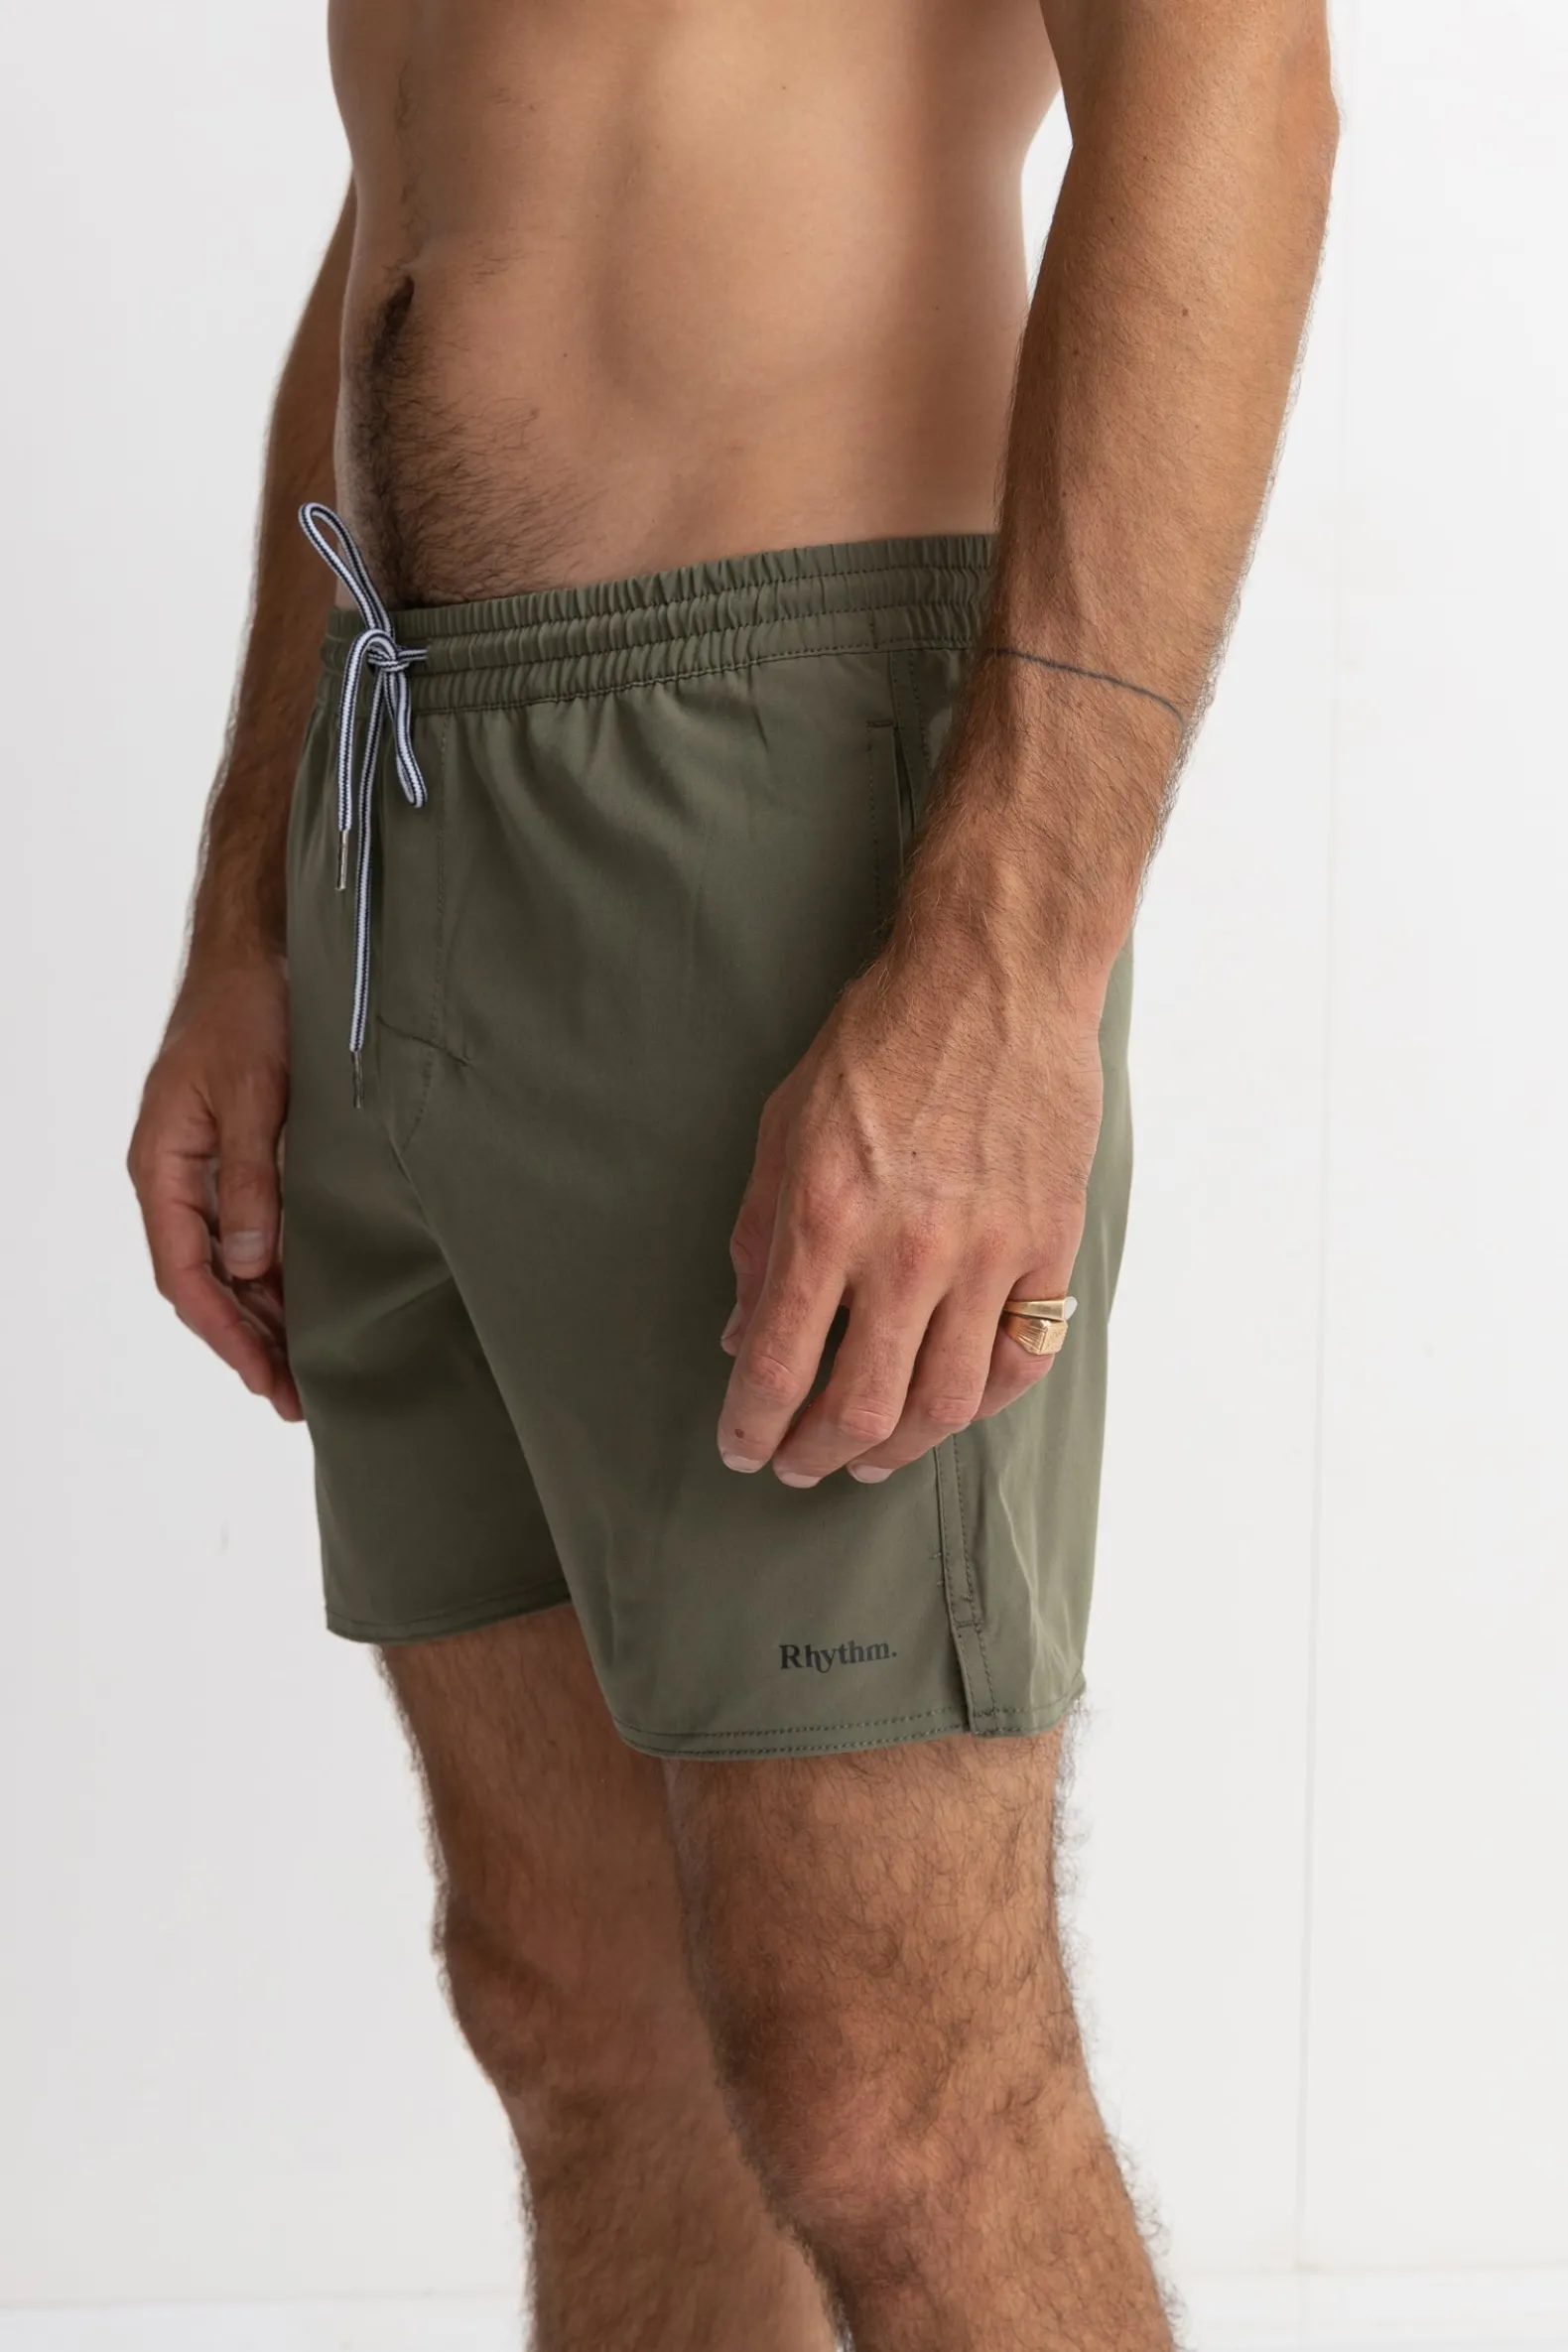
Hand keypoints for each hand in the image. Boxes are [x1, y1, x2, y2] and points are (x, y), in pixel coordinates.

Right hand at [128, 955, 300, 1421]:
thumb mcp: (256, 1095)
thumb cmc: (246, 1008)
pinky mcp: (236, 1153)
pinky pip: (245, 1230)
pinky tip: (302, 1300)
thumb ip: (251, 1180)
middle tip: (293, 1396)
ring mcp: (203, 1165)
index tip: (264, 1379)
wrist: (256, 948)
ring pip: (225, 1261)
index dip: (225, 1334)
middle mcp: (175, 1174)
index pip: (184, 1274)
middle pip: (203, 1281)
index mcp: (162, 1165)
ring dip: (260, 1313)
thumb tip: (251, 1264)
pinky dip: (272, 1271)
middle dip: (245, 1341)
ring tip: (301, 1367)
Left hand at [717, 926, 1105, 1483]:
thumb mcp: (784, 1125)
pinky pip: (1022, 1358)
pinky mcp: (1048, 1245)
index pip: (775, 1365)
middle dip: (815, 1455)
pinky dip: (983, 1402)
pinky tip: (950, 1405)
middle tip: (798, 1465)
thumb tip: (742, 1331)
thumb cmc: (880, 1041)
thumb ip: (758, 1237)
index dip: (750, 1427)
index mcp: (826, 1216)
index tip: (741, 1448)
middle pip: (860, 1406)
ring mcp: (988, 1253)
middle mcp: (908, 1249)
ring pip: (946, 1403)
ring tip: (868, 1457)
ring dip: (898, 1448)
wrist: (994, 979)